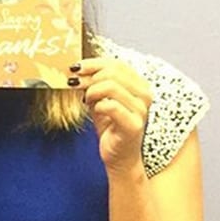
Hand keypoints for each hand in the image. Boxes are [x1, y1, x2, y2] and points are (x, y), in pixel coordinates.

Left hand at [71, 58, 151, 177]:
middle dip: (89, 76)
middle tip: (75, 84)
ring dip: (92, 91)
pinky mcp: (133, 125)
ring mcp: (141, 110)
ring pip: (111, 86)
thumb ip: (94, 84)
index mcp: (139, 85)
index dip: (94, 63)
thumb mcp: (100, 100)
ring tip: (86, 100)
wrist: (119, 157)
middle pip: (113, 72)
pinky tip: (94, 111)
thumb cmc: (110, 128)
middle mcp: (144, 95)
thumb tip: (77, 70)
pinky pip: (111, 106)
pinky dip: (97, 106)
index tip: (75, 68)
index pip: (117, 64)